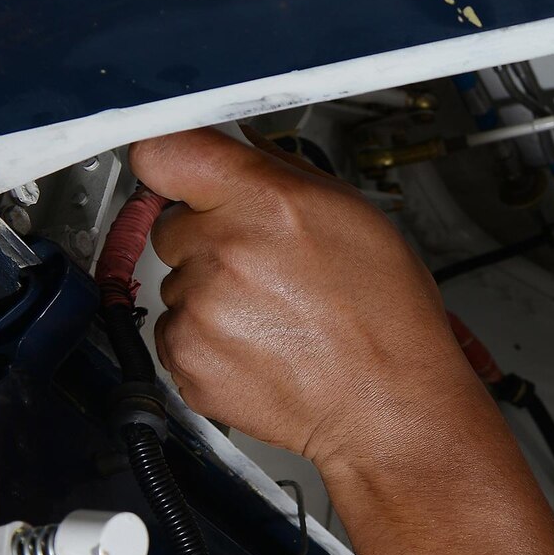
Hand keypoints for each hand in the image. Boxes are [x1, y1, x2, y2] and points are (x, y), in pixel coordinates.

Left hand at [129, 127, 479, 473]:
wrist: (388, 407)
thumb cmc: (387, 320)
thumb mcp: (356, 219)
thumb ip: (284, 172)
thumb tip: (240, 147)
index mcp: (267, 204)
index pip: (165, 152)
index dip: (171, 162)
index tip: (177, 173)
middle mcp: (225, 251)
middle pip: (172, 225)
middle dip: (208, 240)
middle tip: (263, 268)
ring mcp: (199, 309)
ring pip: (177, 282)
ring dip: (212, 295)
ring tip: (274, 317)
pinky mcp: (185, 358)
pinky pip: (175, 332)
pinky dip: (207, 340)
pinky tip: (259, 346)